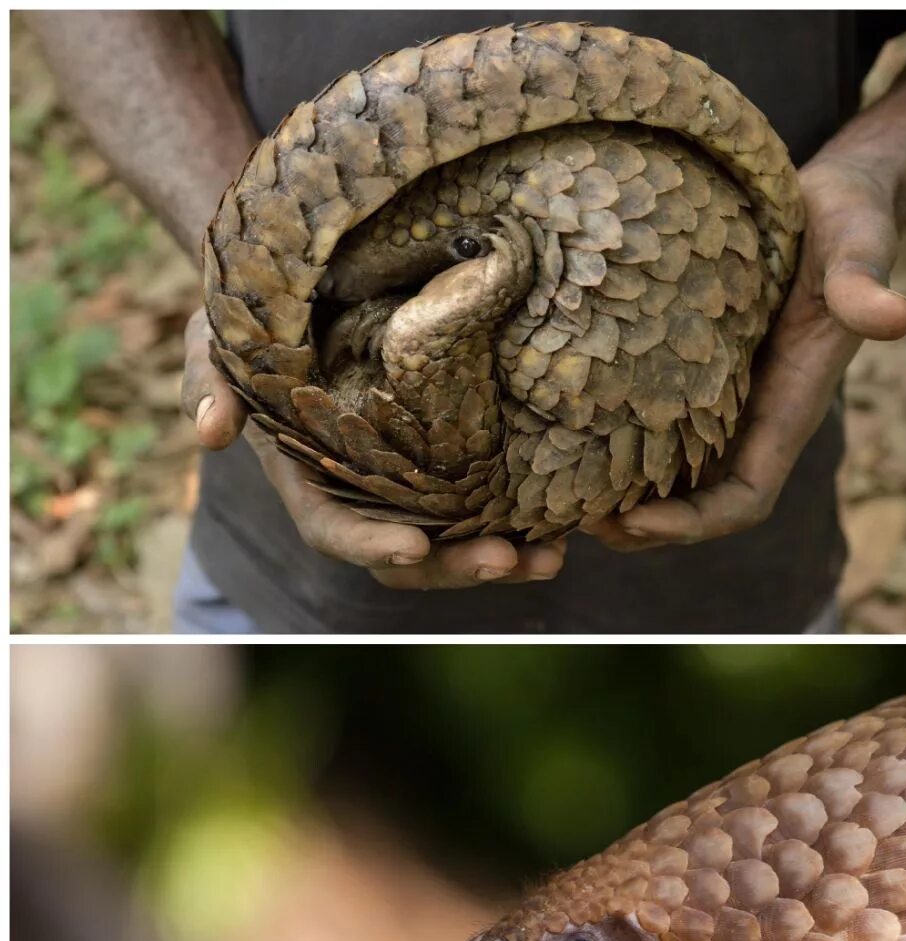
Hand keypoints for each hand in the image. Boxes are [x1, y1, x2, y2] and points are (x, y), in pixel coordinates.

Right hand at [181, 308, 565, 587]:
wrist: (309, 280)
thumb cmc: (256, 311)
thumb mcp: (215, 334)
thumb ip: (208, 380)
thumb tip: (210, 435)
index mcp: (307, 478)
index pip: (333, 528)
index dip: (371, 543)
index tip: (416, 546)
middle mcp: (362, 492)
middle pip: (407, 552)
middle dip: (455, 565)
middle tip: (509, 561)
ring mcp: (408, 481)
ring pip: (455, 538)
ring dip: (504, 555)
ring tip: (554, 557)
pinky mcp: (449, 457)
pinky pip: (486, 499)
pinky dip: (522, 515)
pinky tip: (569, 521)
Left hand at [587, 155, 905, 551]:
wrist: (827, 198)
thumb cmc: (846, 223)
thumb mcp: (858, 243)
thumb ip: (865, 283)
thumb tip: (895, 319)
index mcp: (788, 409)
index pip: (744, 499)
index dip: (693, 522)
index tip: (635, 518)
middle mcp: (749, 419)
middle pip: (695, 506)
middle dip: (640, 527)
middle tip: (573, 520)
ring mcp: (717, 402)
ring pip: (666, 479)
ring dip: (616, 498)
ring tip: (555, 497)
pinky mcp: (689, 374)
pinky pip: (648, 431)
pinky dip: (609, 449)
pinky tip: (558, 440)